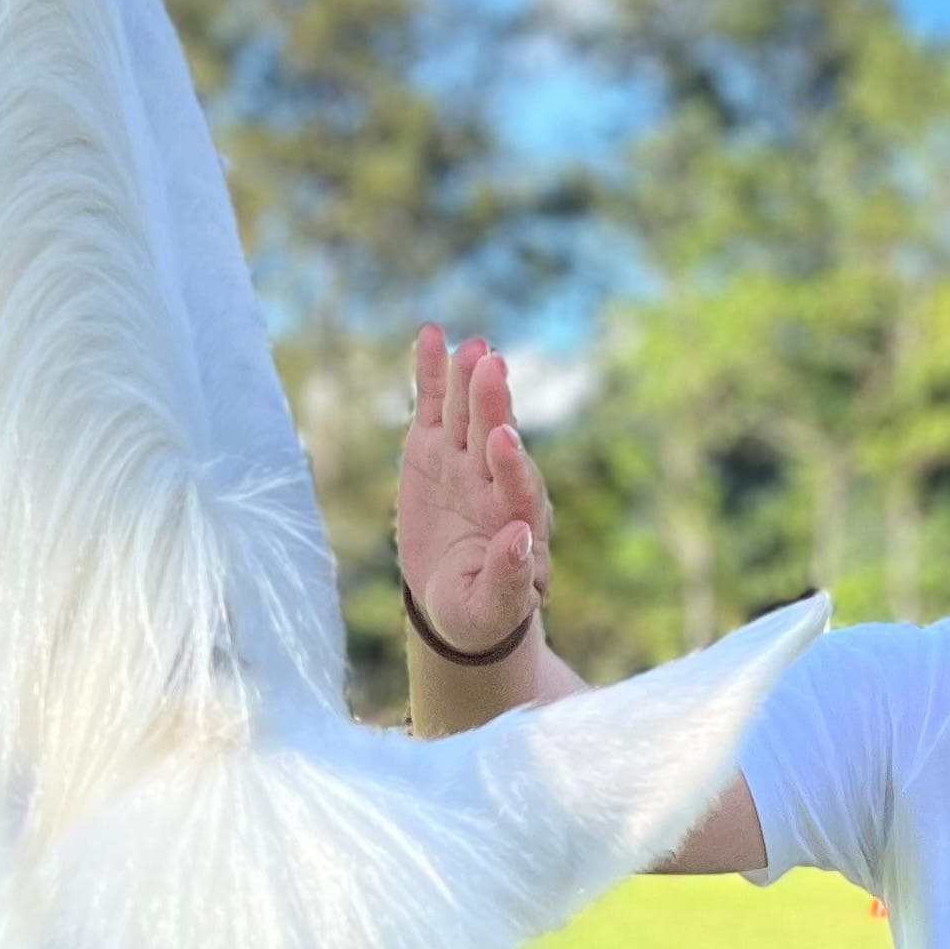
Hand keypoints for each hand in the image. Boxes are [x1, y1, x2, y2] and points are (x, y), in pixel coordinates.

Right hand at [399, 327, 548, 658]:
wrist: (458, 599)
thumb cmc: (481, 612)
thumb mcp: (491, 608)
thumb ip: (507, 577)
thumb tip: (518, 536)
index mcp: (516, 523)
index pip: (517, 489)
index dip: (510, 465)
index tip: (504, 441)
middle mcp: (495, 484)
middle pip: (495, 439)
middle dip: (494, 405)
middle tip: (492, 367)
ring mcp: (465, 462)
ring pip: (468, 416)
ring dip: (471, 381)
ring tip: (472, 347)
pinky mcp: (435, 450)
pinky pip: (435, 407)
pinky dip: (433, 373)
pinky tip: (431, 336)